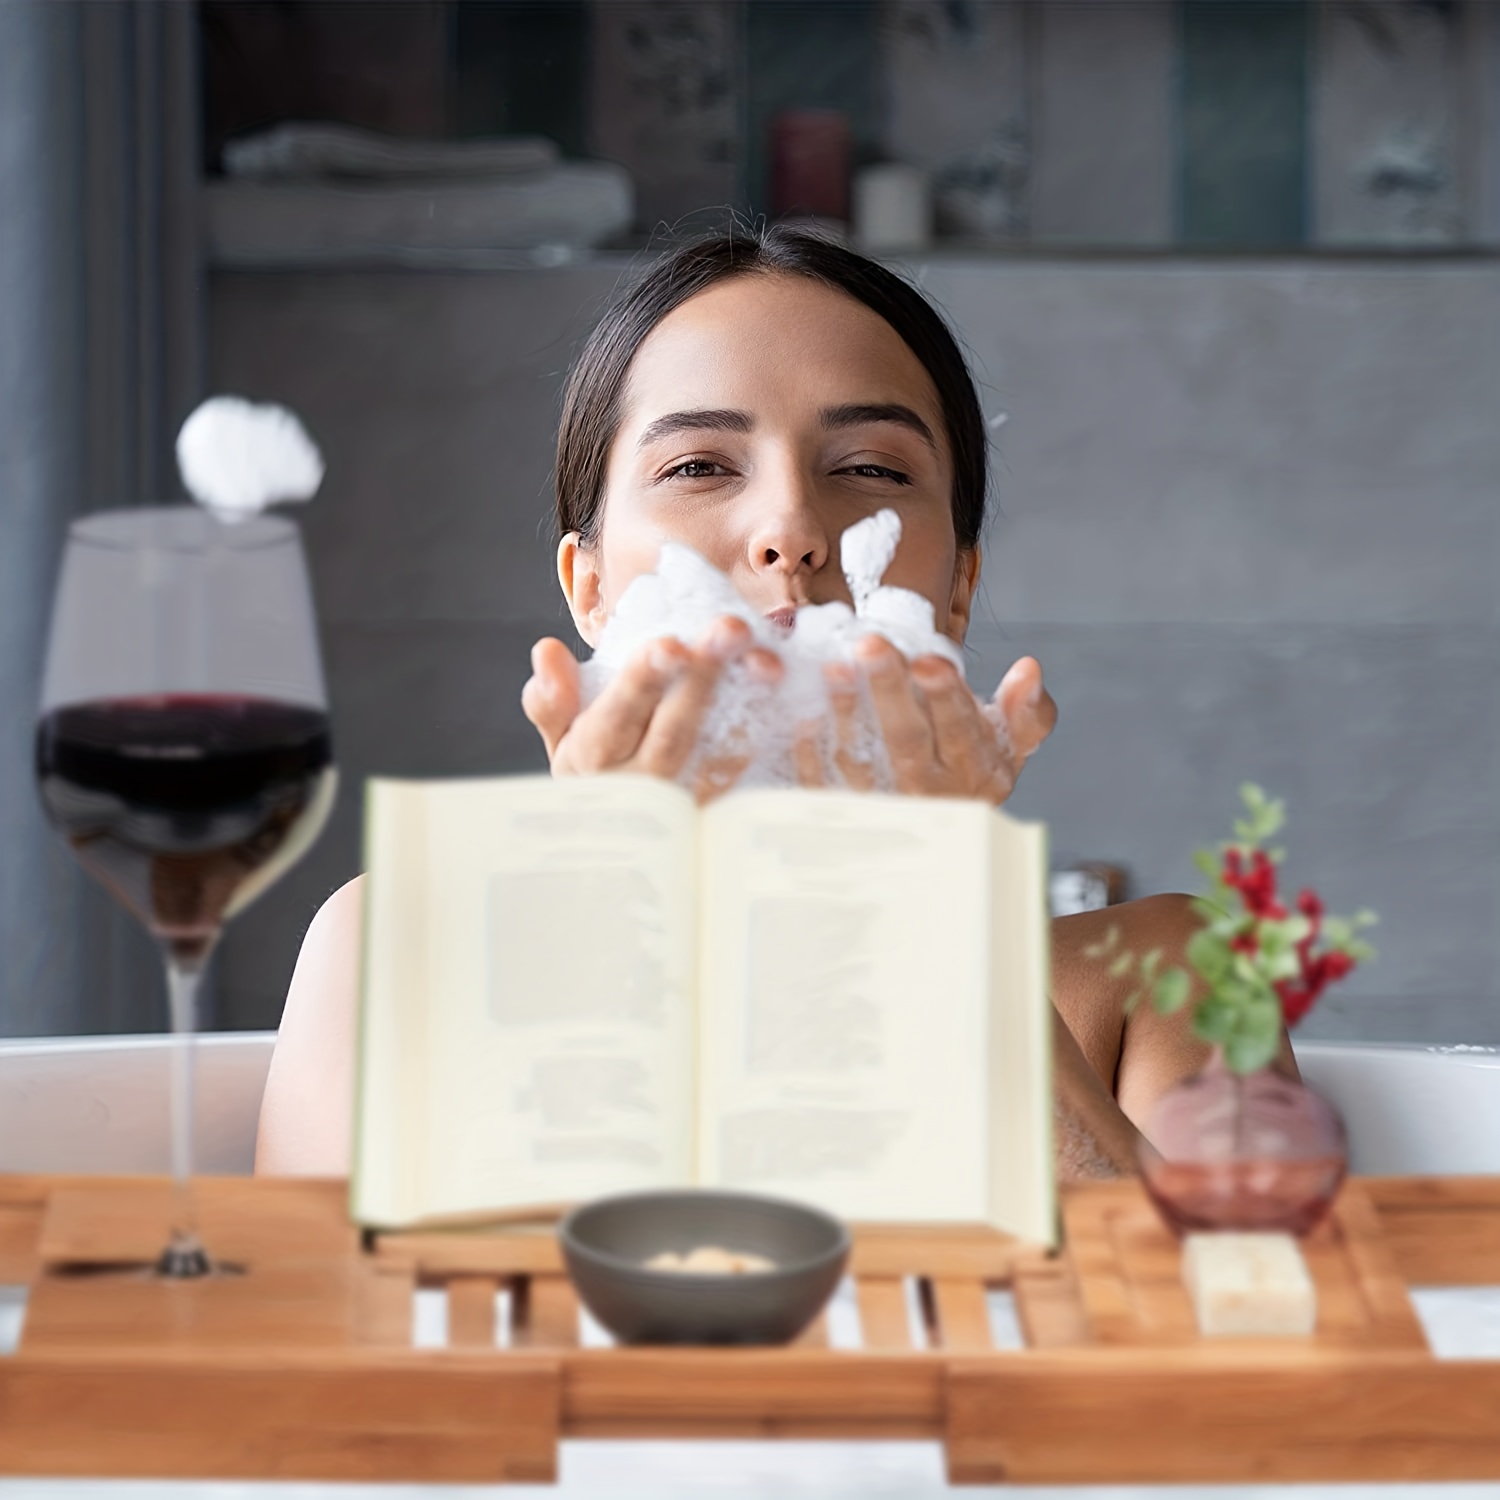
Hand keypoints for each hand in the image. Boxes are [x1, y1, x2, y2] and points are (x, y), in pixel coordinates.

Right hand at [521, 617, 781, 801]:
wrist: (612, 853)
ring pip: (715, 755)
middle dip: (703, 679)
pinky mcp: (714, 814)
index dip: (642, 681)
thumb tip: (546, 650)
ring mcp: (681, 804)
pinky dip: (761, 739)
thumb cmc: (590, 775)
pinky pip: (743, 779)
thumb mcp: (558, 742)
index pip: (617, 717)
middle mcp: (639, 784)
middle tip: (730, 629)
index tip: (669, 645)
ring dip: (743, 703)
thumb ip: (551, 699)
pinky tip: (779, 698)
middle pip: (674, 731)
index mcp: (594, 758)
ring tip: (766, 659)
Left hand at [794, 637, 1055, 804]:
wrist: (933, 832)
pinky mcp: (840, 809)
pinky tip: (805, 711)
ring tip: (835, 667)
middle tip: (871, 644)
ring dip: (845, 712)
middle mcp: (925, 790)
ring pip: (860, 760)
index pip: (961, 731)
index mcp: (971, 770)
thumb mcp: (1012, 747)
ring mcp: (880, 802)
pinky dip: (811, 749)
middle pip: (906, 741)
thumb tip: (1029, 670)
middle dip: (889, 691)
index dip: (946, 696)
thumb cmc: (967, 769)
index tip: (930, 660)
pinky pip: (820, 782)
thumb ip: (1028, 712)